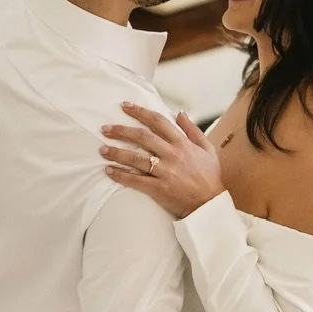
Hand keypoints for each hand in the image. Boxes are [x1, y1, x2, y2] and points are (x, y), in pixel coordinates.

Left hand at [100, 102, 224, 219]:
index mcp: (183, 143)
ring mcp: (165, 172)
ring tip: (102, 150)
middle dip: (121, 131)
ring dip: (117, 153)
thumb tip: (180, 113)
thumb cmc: (210, 177)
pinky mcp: (159, 188)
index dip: (140, 112)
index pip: (158, 122)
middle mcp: (173, 154)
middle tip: (105, 128)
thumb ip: (192, 130)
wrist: (210, 204)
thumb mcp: (207, 148)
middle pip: (142, 137)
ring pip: (136, 158)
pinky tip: (109, 171)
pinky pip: (136, 180)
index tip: (125, 106)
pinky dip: (121, 175)